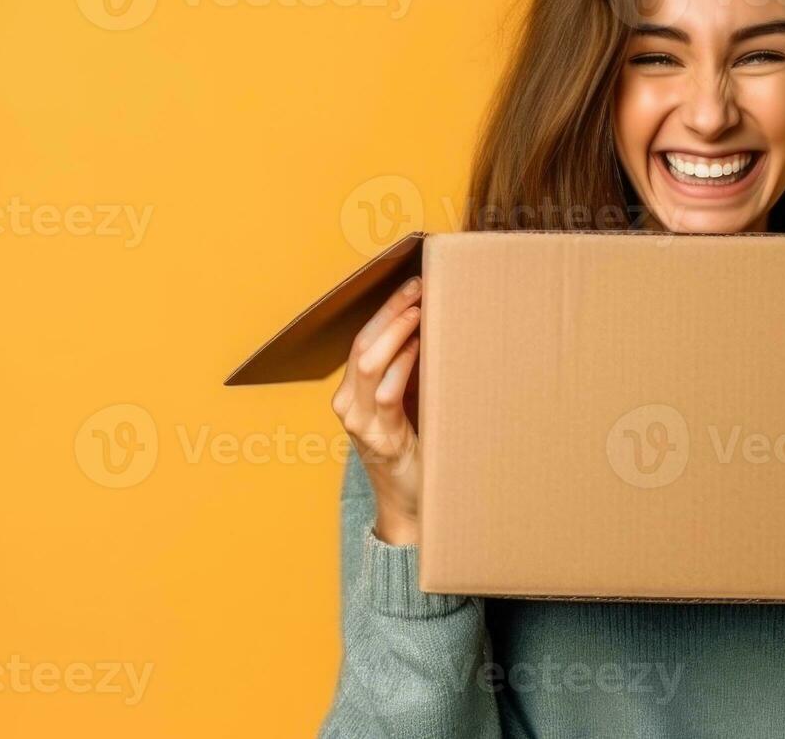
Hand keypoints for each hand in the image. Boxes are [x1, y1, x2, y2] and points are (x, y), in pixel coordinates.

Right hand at [331, 276, 423, 545]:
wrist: (411, 502)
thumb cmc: (414, 446)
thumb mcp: (407, 403)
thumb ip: (411, 370)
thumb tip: (436, 324)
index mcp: (352, 391)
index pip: (363, 338)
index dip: (385, 308)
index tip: (412, 282)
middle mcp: (348, 404)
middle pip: (364, 343)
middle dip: (391, 311)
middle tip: (419, 287)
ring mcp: (359, 423)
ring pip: (369, 362)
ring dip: (398, 331)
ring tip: (422, 309)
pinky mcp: (378, 439)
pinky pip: (386, 394)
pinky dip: (403, 365)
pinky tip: (421, 347)